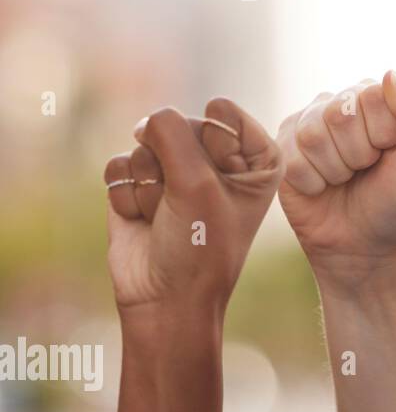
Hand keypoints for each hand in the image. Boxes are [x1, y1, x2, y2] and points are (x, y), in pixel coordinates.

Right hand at [103, 98, 280, 316]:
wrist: (164, 298)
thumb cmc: (199, 246)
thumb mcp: (196, 183)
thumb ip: (171, 132)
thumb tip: (144, 121)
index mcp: (257, 155)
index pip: (219, 112)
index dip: (208, 149)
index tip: (218, 189)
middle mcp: (221, 158)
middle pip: (179, 124)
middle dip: (174, 168)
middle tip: (186, 208)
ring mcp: (179, 168)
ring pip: (145, 144)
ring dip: (150, 185)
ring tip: (167, 216)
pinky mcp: (142, 181)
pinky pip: (121, 163)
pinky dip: (128, 194)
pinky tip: (143, 219)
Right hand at [277, 72, 395, 283]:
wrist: (365, 244)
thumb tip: (390, 75)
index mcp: (380, 97)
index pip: (375, 95)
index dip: (385, 135)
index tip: (391, 154)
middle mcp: (342, 101)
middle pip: (340, 114)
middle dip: (360, 154)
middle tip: (366, 169)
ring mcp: (309, 123)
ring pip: (314, 136)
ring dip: (337, 170)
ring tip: (346, 178)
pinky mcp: (283, 148)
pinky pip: (294, 159)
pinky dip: (314, 183)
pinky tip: (323, 187)